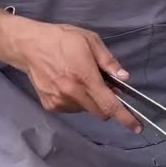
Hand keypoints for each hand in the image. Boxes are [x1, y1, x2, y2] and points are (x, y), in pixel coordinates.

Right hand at [4, 17, 141, 133]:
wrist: (29, 46)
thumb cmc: (62, 39)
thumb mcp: (90, 41)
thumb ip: (108, 61)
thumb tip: (124, 77)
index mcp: (85, 77)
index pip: (110, 104)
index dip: (125, 117)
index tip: (136, 127)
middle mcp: (73, 94)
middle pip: (100, 112)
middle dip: (107, 104)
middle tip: (103, 86)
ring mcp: (60, 102)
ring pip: (85, 110)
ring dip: (89, 101)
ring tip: (79, 79)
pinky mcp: (50, 106)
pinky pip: (71, 109)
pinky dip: (75, 100)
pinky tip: (67, 84)